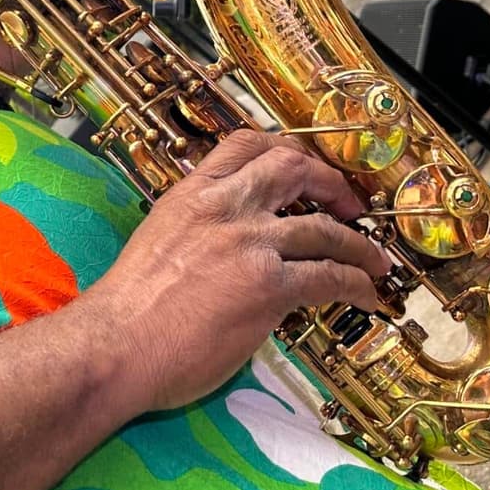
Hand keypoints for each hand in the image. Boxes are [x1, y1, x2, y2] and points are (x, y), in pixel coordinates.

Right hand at [80, 130, 385, 410]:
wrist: (115, 344)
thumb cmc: (125, 311)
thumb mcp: (158, 244)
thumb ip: (198, 235)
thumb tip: (229, 254)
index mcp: (190, 195)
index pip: (244, 146)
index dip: (284, 150)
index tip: (302, 164)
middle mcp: (223, 208)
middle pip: (294, 169)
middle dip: (332, 184)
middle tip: (350, 204)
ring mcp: (249, 244)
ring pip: (324, 228)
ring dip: (359, 245)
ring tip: (375, 260)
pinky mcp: (269, 286)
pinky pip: (330, 277)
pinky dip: (357, 285)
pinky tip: (366, 296)